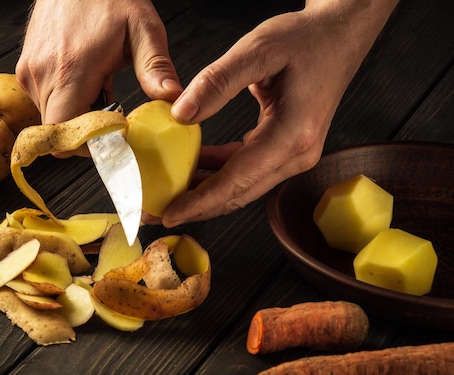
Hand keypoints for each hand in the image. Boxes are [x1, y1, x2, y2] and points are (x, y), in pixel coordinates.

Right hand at [16, 0, 182, 125]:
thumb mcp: (143, 28)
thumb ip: (155, 67)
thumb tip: (171, 99)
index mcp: (71, 70)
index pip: (66, 134)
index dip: (89, 144)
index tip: (113, 137)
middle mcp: (42, 75)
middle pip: (59, 132)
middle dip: (87, 132)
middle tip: (114, 115)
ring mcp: (30, 72)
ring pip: (51, 119)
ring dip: (77, 116)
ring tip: (100, 89)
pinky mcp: (26, 69)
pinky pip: (44, 102)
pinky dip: (66, 102)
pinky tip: (86, 82)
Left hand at [158, 0, 398, 226]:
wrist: (339, 33)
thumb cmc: (306, 39)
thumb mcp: (258, 50)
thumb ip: (217, 81)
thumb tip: (181, 114)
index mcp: (294, 135)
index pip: (238, 180)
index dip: (200, 201)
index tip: (170, 214)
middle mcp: (298, 153)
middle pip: (240, 194)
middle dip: (198, 207)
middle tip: (160, 214)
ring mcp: (296, 154)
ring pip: (243, 186)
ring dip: (206, 192)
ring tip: (170, 194)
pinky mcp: (288, 148)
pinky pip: (248, 169)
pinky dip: (220, 172)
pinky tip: (195, 165)